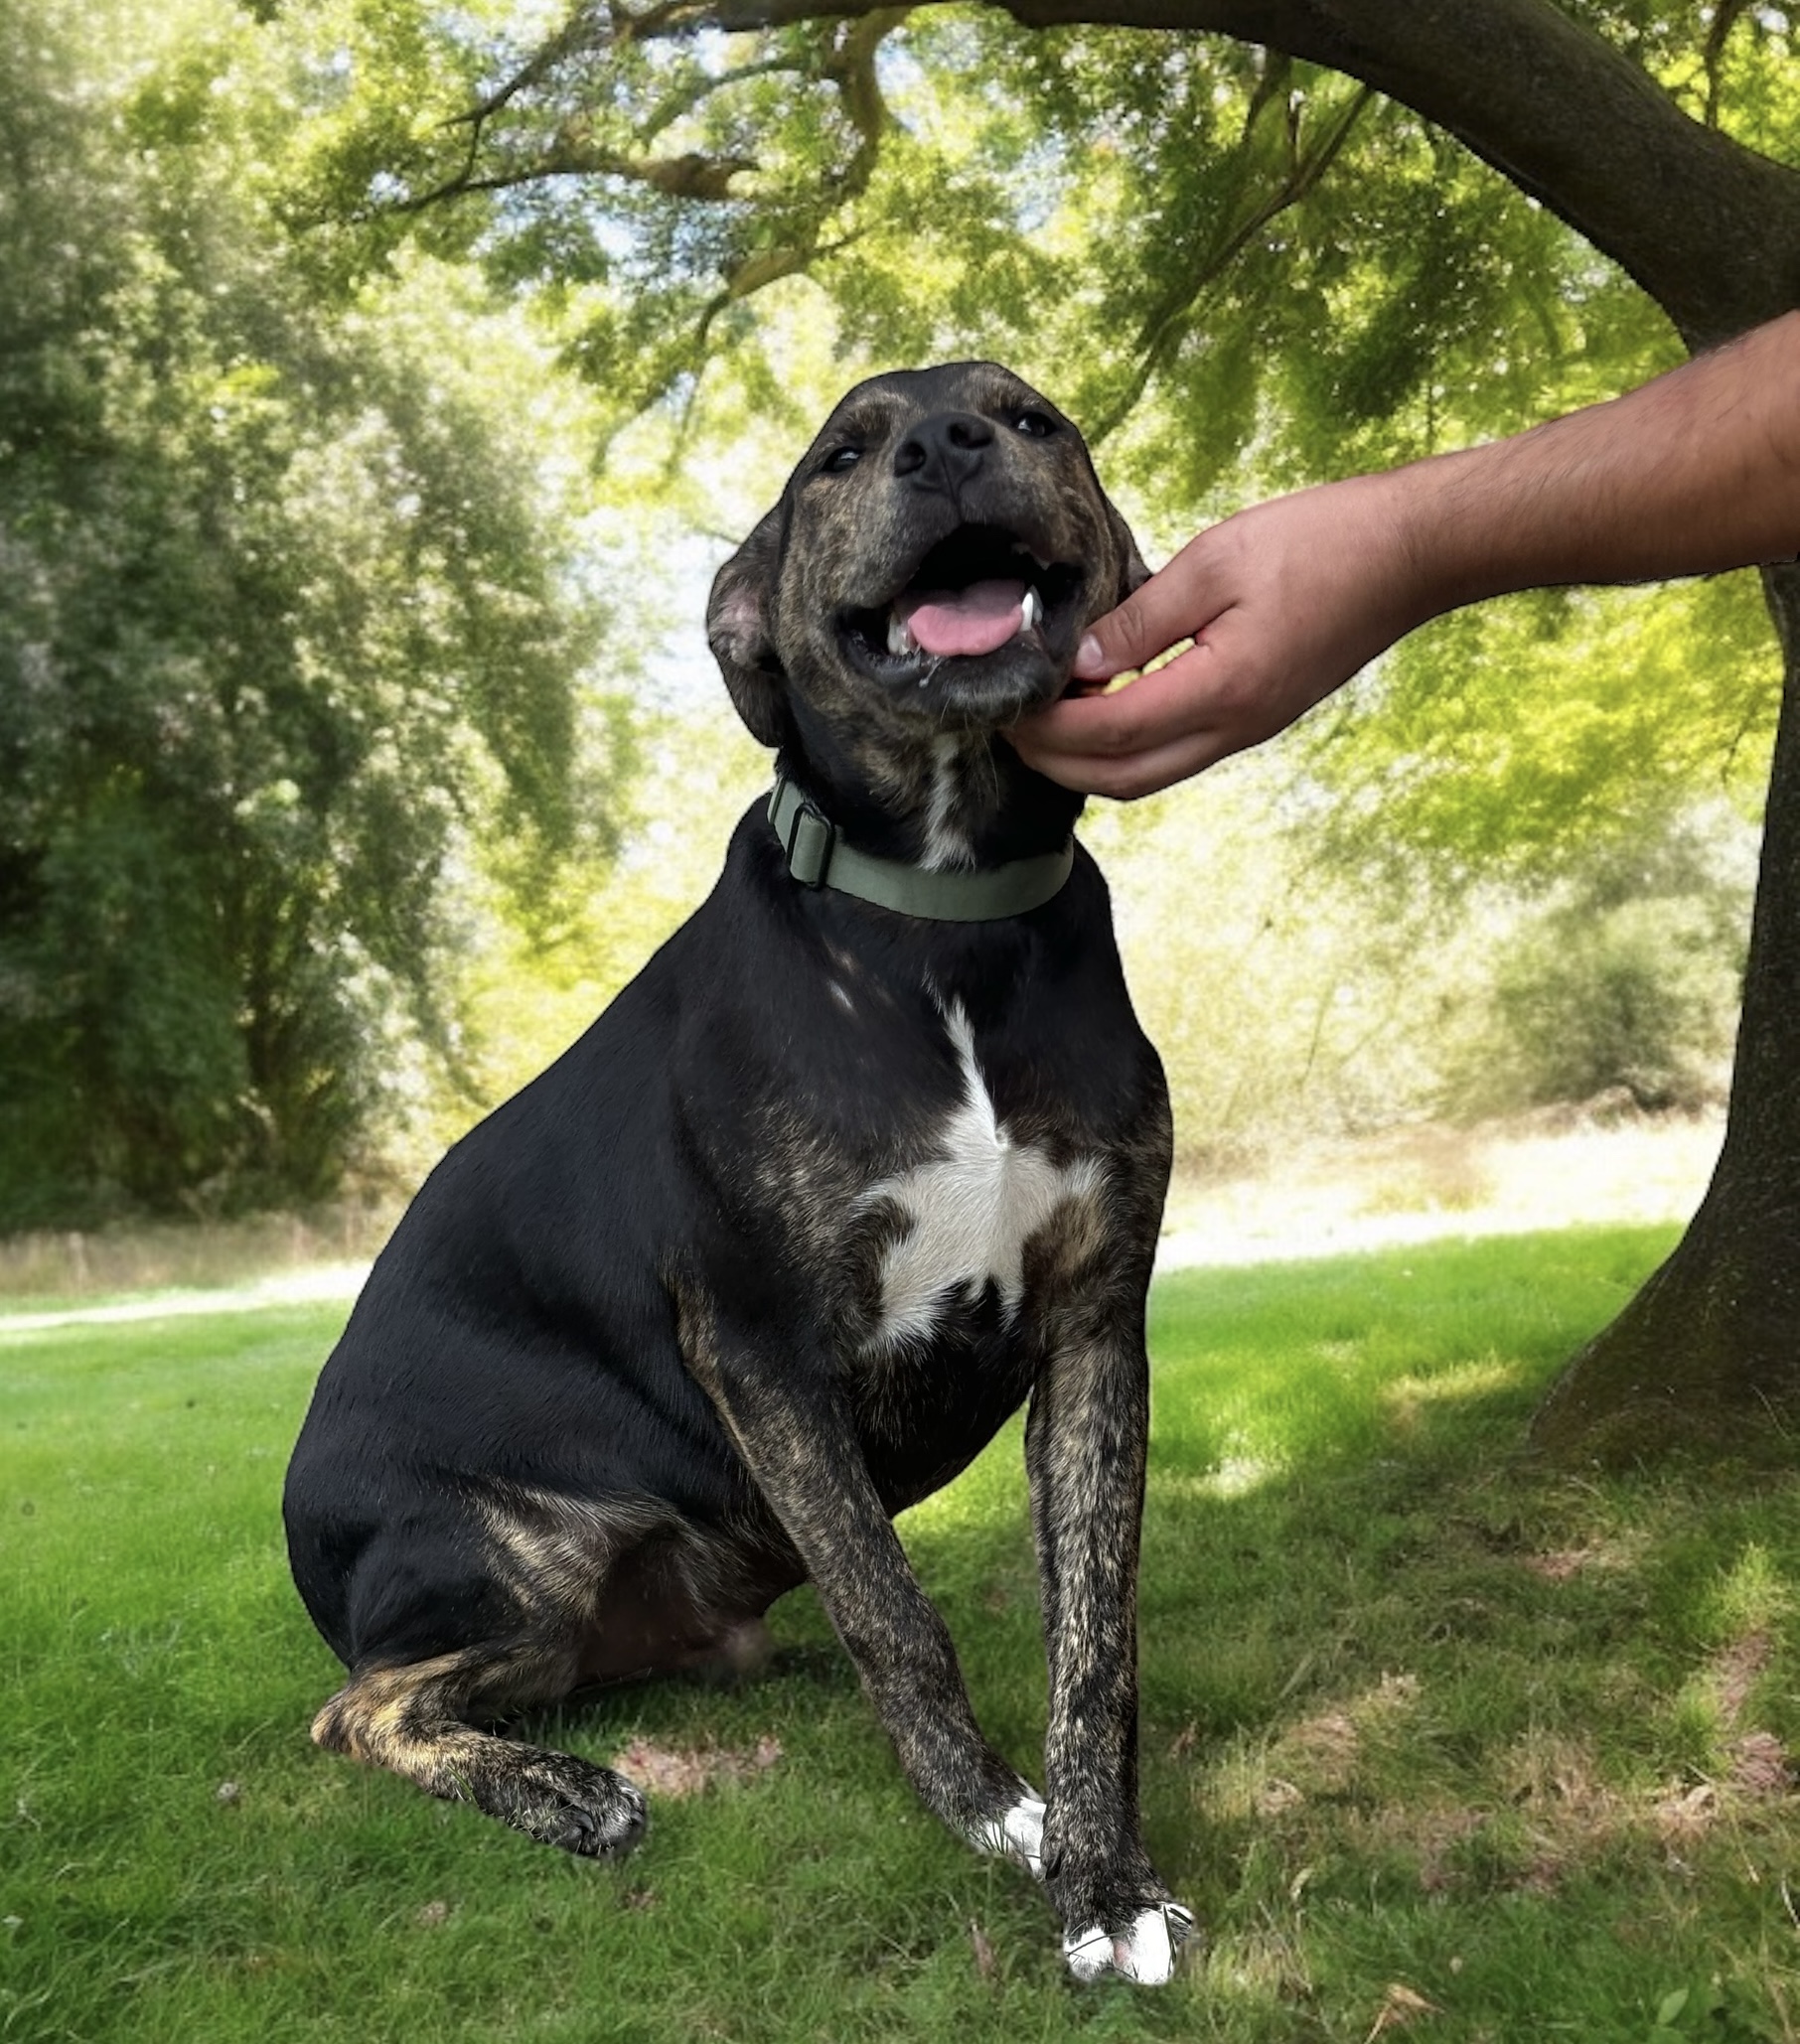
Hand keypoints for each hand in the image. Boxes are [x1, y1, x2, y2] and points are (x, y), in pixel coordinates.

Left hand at [1011, 470, 1431, 797]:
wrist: (1411, 555)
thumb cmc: (1323, 542)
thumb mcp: (1216, 562)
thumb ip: (1141, 619)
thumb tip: (1077, 659)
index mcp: (1222, 690)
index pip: (1107, 733)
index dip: (1047, 725)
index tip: (1006, 701)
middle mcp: (1235, 728)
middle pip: (1121, 778)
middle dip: (1056, 761)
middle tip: (1011, 721)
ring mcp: (1249, 731)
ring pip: (1148, 776)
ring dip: (1090, 760)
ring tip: (1047, 715)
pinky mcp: (1257, 718)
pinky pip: (1176, 753)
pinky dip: (1126, 745)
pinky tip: (1102, 702)